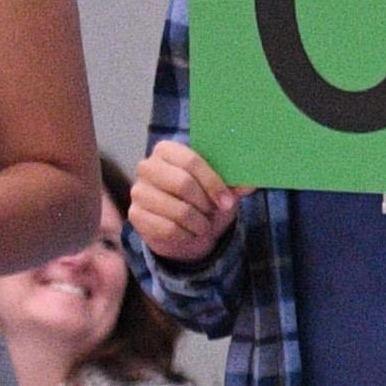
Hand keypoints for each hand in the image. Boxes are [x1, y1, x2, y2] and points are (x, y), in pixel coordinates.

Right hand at [130, 141, 242, 263]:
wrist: (186, 232)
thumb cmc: (204, 202)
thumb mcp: (222, 191)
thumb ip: (234, 184)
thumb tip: (250, 183)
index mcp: (167, 150)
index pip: (191, 161)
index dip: (213, 182)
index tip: (227, 202)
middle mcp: (147, 167)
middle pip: (182, 183)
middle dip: (205, 203)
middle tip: (213, 212)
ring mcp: (138, 191)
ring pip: (177, 210)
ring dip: (198, 223)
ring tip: (203, 225)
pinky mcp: (135, 215)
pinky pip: (167, 229)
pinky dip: (186, 235)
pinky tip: (189, 233)